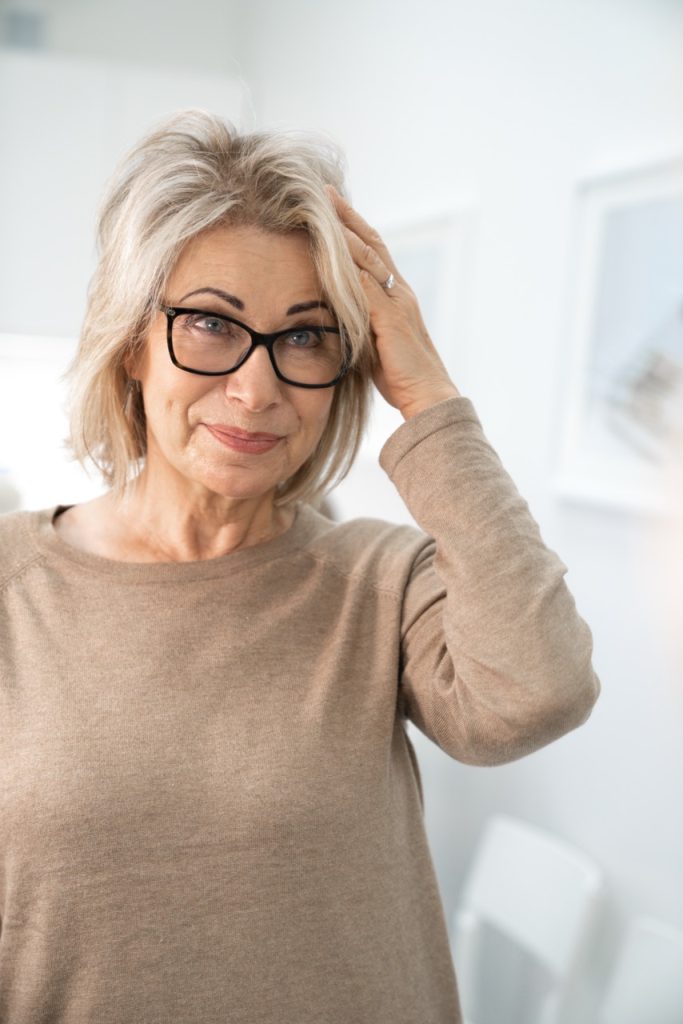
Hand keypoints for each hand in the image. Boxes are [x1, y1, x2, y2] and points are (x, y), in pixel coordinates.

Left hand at [327, 186, 460, 418]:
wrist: (428, 395)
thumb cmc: (401, 376)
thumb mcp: (376, 342)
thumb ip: (361, 322)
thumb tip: (336, 312)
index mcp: (397, 297)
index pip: (375, 253)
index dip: (355, 229)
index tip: (334, 208)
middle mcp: (400, 292)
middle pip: (372, 245)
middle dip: (349, 218)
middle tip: (326, 193)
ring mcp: (397, 304)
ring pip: (369, 259)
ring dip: (346, 234)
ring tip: (325, 211)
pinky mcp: (391, 320)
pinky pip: (368, 287)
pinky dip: (350, 267)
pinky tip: (333, 251)